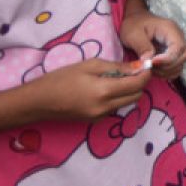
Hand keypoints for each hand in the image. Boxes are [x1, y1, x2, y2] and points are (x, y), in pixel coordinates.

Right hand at [24, 58, 151, 120]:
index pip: (137, 85)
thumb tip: (137, 67)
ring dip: (129, 90)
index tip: (146, 64)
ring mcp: (101, 116)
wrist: (39, 102)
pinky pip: (115, 108)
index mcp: (105, 92)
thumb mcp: (89, 65)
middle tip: (133, 69)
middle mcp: (106, 108)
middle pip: (136, 96)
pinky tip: (106, 87)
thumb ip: (116, 67)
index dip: (145, 74)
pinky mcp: (96, 120)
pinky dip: (118, 97)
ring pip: (127, 103)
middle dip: (139, 83)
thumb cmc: (61, 78)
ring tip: (118, 77)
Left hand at [120, 10, 185, 78]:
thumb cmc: (134, 24)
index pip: (178, 47)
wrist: (136, 20)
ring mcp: (178, 45)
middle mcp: (178, 37)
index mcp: (170, 29)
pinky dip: (167, 72)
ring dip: (167, 71)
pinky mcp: (174, 53)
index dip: (167, 59)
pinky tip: (155, 70)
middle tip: (150, 67)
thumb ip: (142, 46)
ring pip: (181, 63)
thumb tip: (149, 61)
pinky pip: (177, 67)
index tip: (152, 63)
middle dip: (168, 66)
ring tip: (151, 69)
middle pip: (184, 56)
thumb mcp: (133, 33)